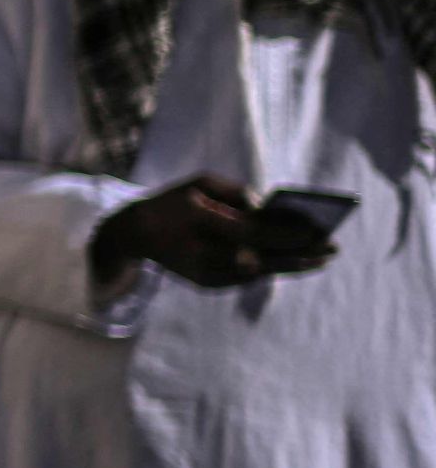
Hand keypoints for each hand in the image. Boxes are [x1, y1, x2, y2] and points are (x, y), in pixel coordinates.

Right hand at [93, 174, 329, 290]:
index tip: (317, 231)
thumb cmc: (175, 201)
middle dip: (299, 255)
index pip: (250, 232)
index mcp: (196, 220)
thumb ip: (237, 194)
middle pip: (260, 259)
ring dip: (290, 265)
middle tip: (332, 250)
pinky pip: (247, 277)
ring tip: (319, 257)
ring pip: (257, 272)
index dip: (286, 233)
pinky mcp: (207, 285)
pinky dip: (270, 268)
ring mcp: (202, 273)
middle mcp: (198, 252)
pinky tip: (293, 262)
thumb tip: (272, 212)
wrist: (135, 234)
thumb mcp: (201, 183)